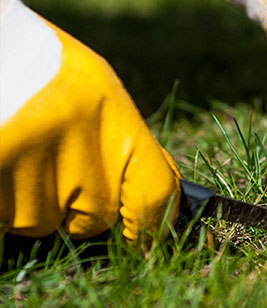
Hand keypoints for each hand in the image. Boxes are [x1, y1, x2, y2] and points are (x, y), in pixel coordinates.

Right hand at [0, 1, 179, 241]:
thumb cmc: (45, 69)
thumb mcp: (99, 94)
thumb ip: (127, 148)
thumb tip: (156, 203)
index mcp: (113, 117)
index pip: (154, 194)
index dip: (152, 223)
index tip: (143, 235)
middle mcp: (76, 145)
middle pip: (93, 219)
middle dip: (77, 207)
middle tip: (56, 165)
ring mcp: (28, 166)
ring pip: (41, 222)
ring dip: (32, 202)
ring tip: (23, 151)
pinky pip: (5, 219)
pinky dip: (5, 201)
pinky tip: (6, 158)